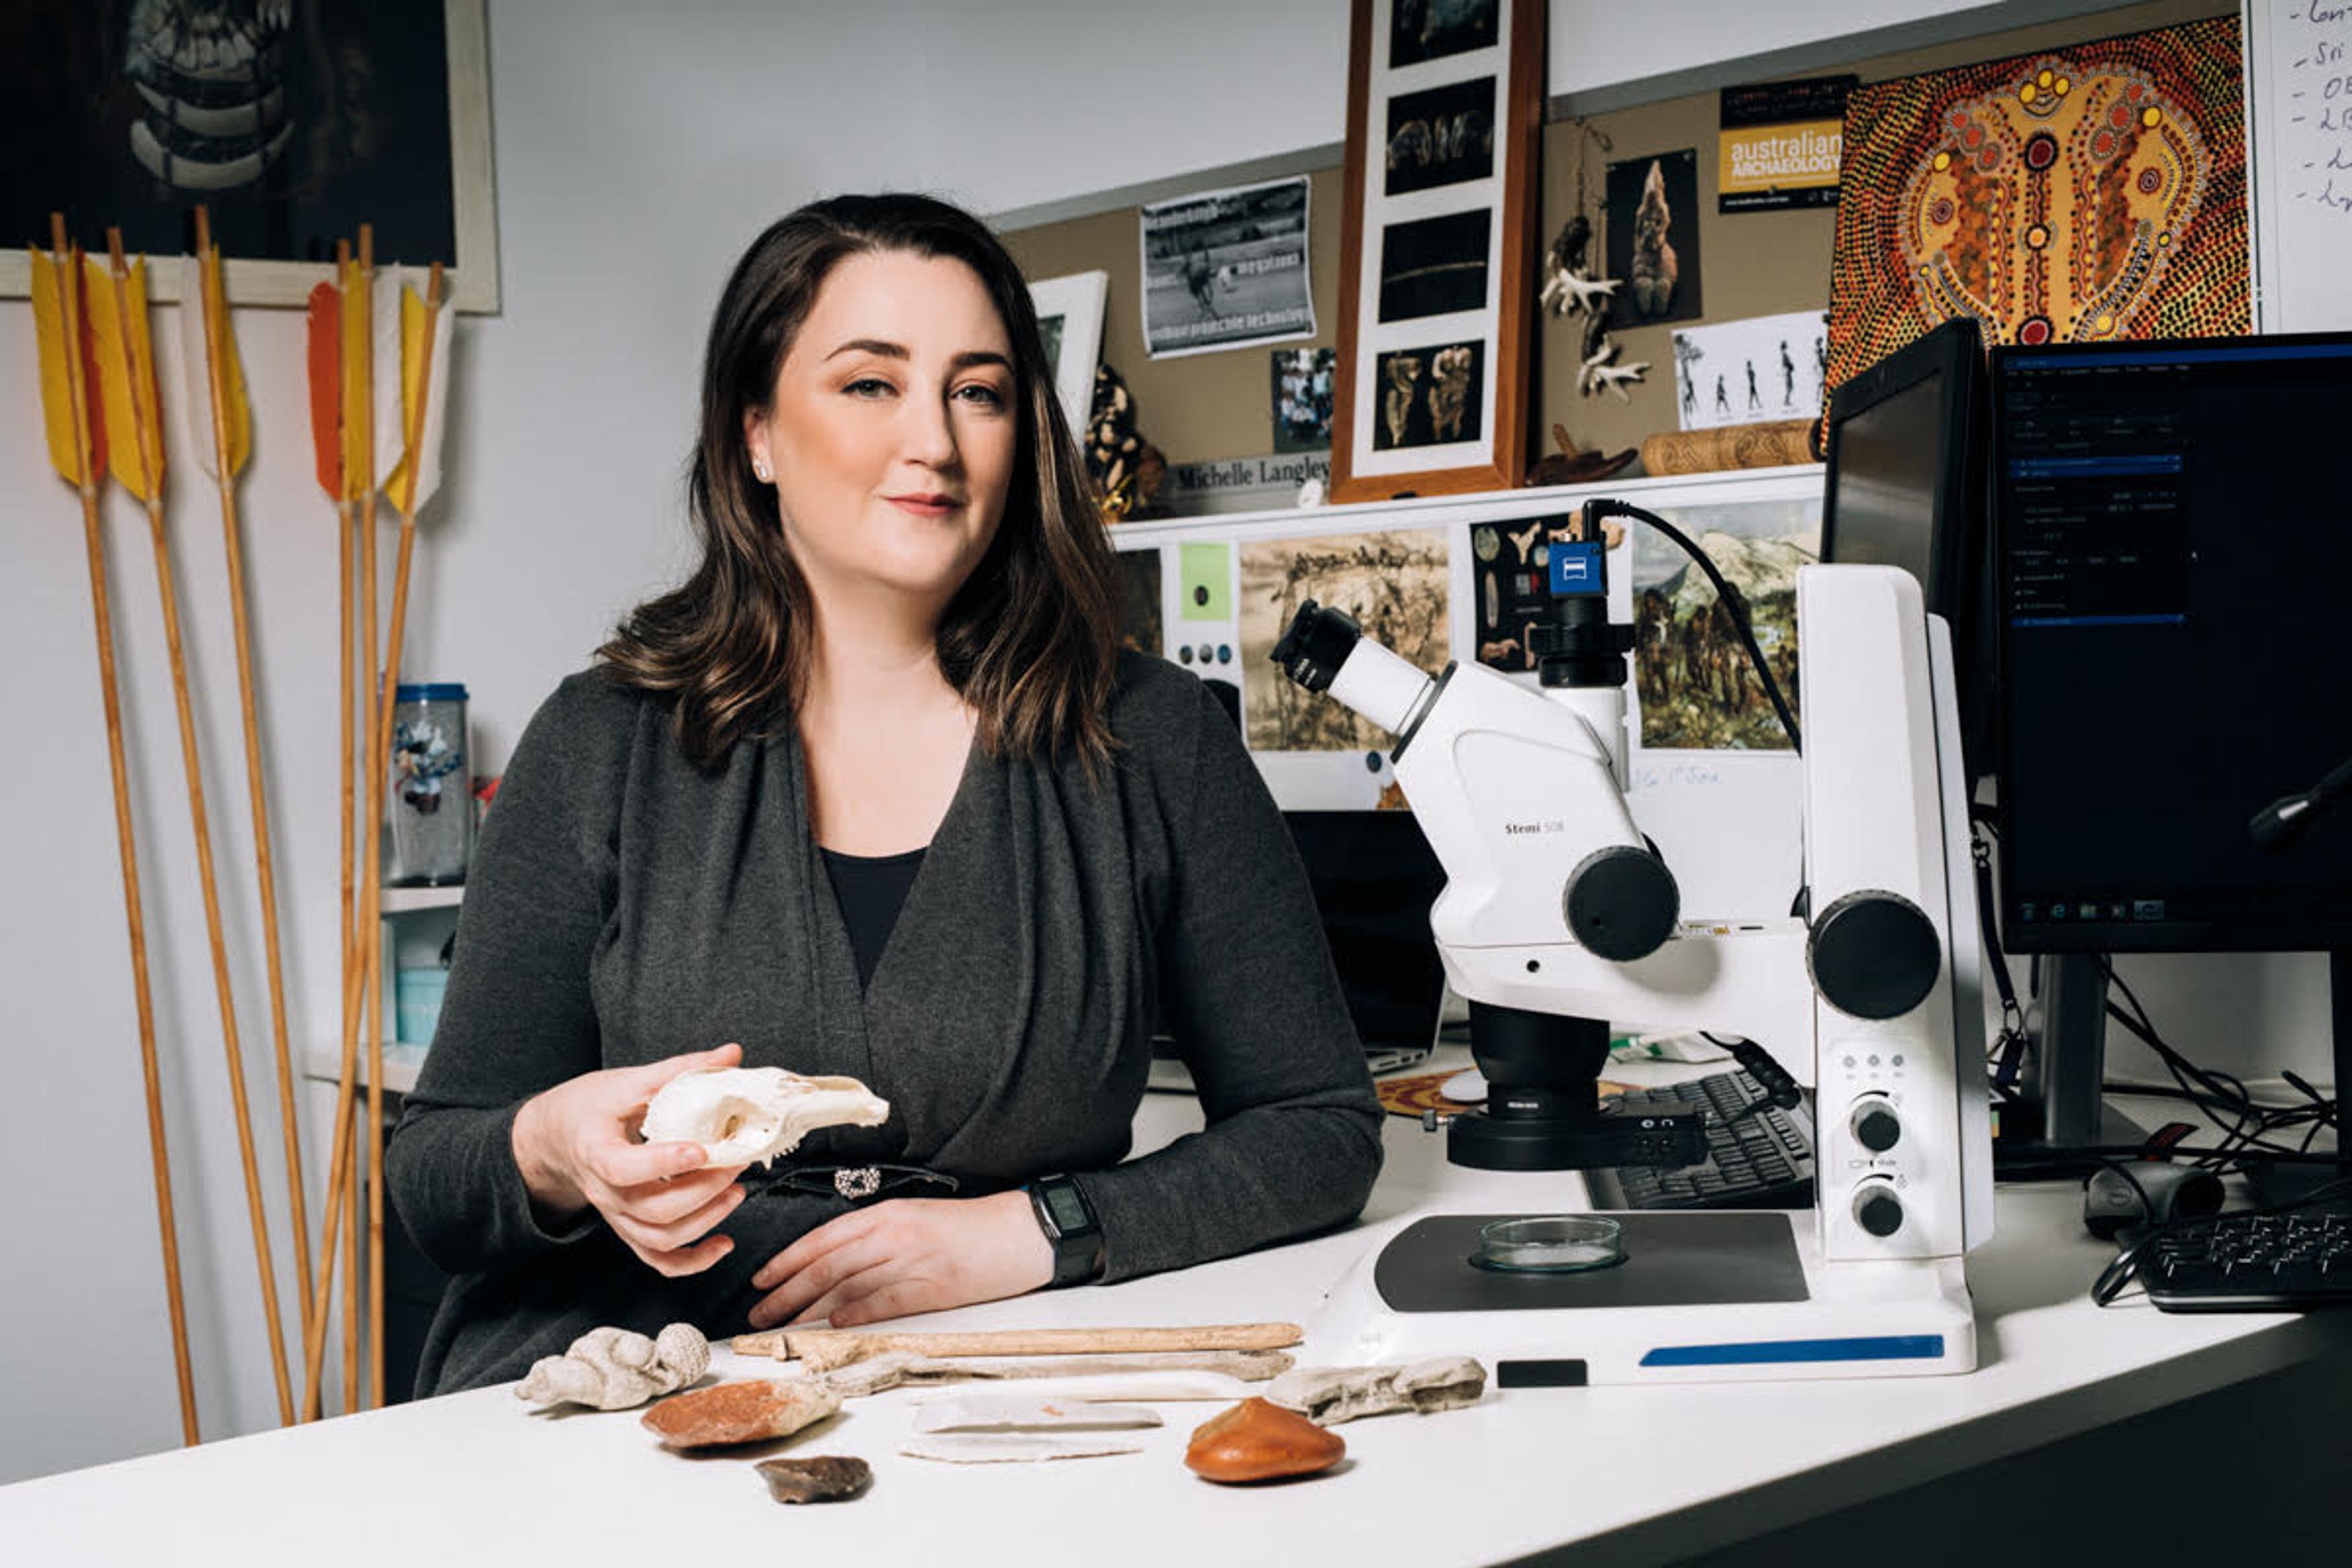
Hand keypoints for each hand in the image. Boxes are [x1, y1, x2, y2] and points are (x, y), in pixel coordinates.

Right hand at [511, 1042, 750, 1277]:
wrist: (555, 1139)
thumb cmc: (589, 1107)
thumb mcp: (627, 1081)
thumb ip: (680, 1070)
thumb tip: (732, 1054)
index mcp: (595, 1150)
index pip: (624, 1167)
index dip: (663, 1163)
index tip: (701, 1149)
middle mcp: (603, 1192)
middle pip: (653, 1210)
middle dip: (703, 1190)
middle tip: (736, 1162)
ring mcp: (616, 1215)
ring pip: (659, 1238)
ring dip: (706, 1220)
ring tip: (736, 1191)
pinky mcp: (628, 1228)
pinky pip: (657, 1259)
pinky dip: (693, 1261)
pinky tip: (723, 1244)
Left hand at [744, 1190, 1053, 1329]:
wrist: (1021, 1233)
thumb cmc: (970, 1229)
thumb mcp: (917, 1220)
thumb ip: (877, 1239)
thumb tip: (835, 1269)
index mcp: (888, 1214)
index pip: (824, 1237)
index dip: (787, 1260)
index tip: (761, 1280)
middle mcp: (895, 1234)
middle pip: (826, 1264)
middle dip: (786, 1291)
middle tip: (758, 1313)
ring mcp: (914, 1260)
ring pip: (847, 1285)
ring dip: (808, 1310)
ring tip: (782, 1328)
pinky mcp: (934, 1287)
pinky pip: (885, 1300)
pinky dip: (857, 1312)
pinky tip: (833, 1324)